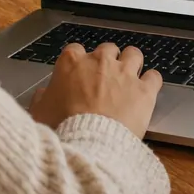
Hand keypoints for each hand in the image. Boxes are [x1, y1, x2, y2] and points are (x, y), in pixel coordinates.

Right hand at [30, 43, 162, 140]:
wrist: (88, 143)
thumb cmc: (62, 128)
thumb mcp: (39, 113)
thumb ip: (41, 98)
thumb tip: (42, 95)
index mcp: (72, 62)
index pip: (76, 50)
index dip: (79, 62)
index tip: (80, 73)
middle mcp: (100, 61)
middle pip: (107, 49)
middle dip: (108, 61)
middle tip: (106, 78)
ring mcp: (124, 73)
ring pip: (133, 54)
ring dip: (132, 64)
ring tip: (130, 78)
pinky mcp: (144, 90)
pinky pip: (154, 76)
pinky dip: (151, 82)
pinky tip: (148, 90)